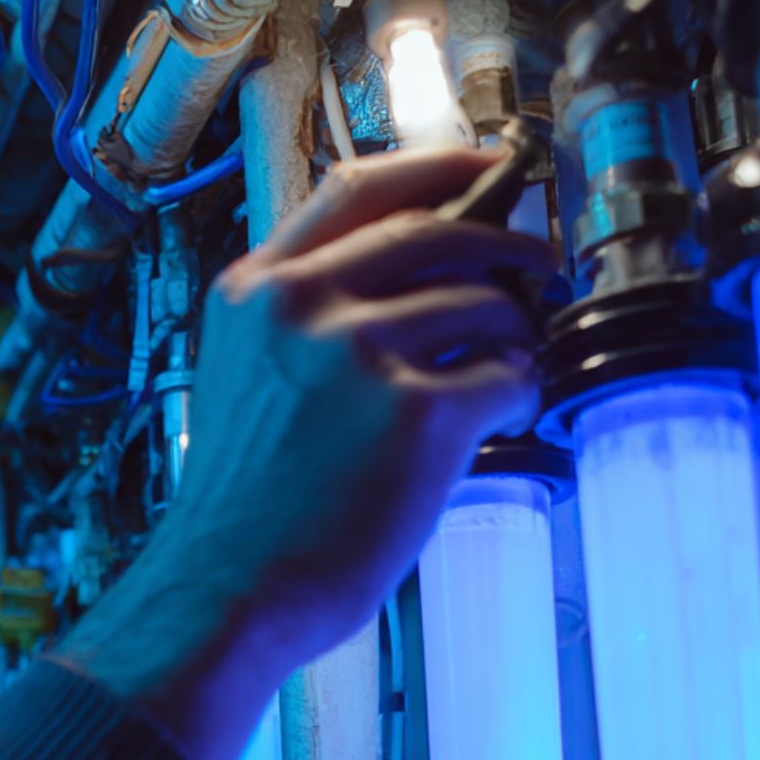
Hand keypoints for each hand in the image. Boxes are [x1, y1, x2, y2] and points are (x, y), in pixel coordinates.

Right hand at [55, 147, 554, 759]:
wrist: (226, 591)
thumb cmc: (243, 507)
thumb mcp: (245, 377)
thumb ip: (304, 317)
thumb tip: (417, 274)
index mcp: (255, 291)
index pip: (358, 187)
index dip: (437, 168)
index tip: (486, 170)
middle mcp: (301, 304)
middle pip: (438, 231)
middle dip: (507, 247)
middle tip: (534, 272)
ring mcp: (358, 353)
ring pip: (487, 305)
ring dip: (511, 339)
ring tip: (491, 381)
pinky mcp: (417, 412)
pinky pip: (508, 376)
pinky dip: (514, 398)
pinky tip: (486, 427)